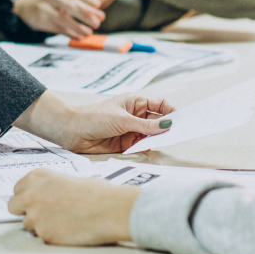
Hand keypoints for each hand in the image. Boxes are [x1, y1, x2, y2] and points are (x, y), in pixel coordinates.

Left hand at [9, 169, 138, 245]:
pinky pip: (41, 236)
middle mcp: (32, 194)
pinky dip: (51, 235)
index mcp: (38, 176)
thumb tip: (48, 195)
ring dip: (39, 224)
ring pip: (27, 224)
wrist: (110, 209)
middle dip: (24, 210)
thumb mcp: (70, 179)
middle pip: (13, 206)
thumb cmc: (97, 193)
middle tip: (41, 213)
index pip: (17, 189)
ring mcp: (36, 215)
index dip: (27, 196)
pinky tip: (67, 229)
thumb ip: (51, 187)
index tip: (34, 200)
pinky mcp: (44, 234)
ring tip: (61, 221)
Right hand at [13, 0, 104, 38]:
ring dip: (78, 27)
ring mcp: (46, 9)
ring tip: (89, 32)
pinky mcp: (42, 21)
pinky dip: (70, 34)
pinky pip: (58, 28)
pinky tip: (79, 37)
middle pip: (70, 5)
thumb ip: (76, 1)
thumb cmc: (48, 0)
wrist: (22, 6)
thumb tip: (97, 11)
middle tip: (98, 22)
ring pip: (64, 19)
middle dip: (85, 14)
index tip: (98, 4)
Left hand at [14, 91, 174, 154]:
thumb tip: (167, 125)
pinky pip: (142, 147)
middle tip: (180, 134)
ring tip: (166, 143)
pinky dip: (148, 149)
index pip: (161, 104)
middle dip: (168, 127)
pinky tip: (151, 151)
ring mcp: (132, 130)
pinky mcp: (126, 144)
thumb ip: (145, 125)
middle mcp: (136, 115)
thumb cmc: (94, 117)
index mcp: (136, 102)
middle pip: (159, 121)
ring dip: (158, 139)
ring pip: (152, 135)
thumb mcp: (122, 120)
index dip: (172, 111)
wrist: (72, 131)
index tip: (182, 120)